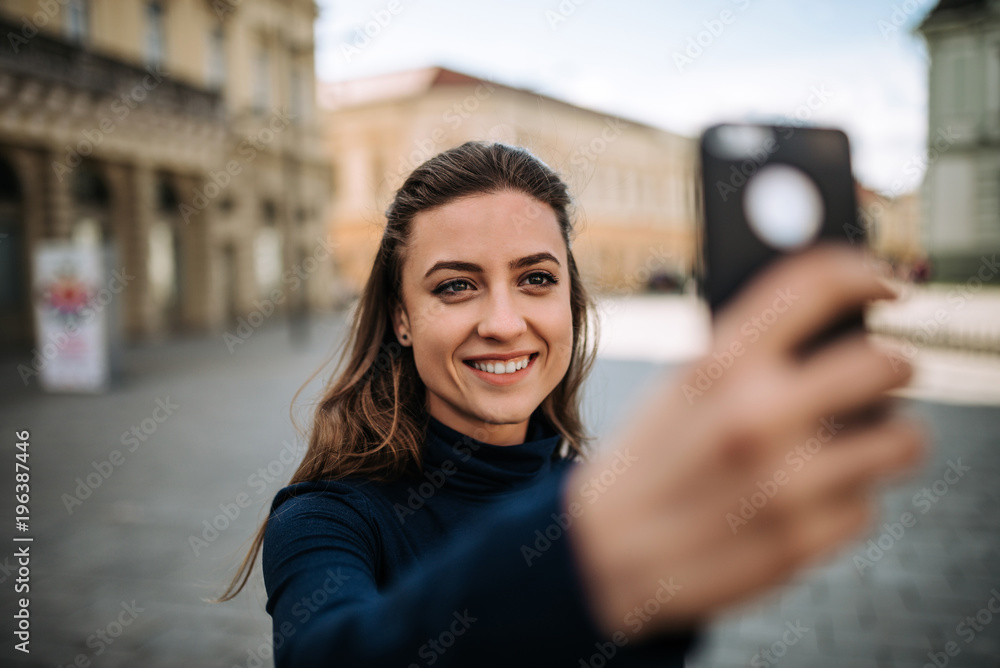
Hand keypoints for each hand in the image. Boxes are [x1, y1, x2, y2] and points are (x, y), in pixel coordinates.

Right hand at [563, 243, 925, 639]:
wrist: (604, 555)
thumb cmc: (649, 460)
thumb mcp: (680, 388)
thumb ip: (748, 353)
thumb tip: (834, 323)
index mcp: (717, 364)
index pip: (816, 283)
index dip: (862, 271)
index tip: (882, 282)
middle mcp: (756, 415)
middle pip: (884, 363)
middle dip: (891, 365)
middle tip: (882, 372)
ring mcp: (785, 482)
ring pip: (902, 439)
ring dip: (887, 436)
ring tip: (861, 440)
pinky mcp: (804, 541)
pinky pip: (868, 503)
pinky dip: (847, 499)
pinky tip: (810, 498)